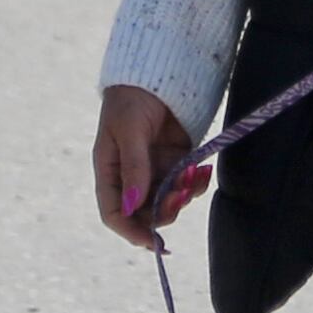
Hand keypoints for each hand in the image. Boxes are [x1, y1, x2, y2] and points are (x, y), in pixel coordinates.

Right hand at [94, 84, 198, 247]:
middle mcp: (131, 176)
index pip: (114, 213)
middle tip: (181, 194)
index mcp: (110, 170)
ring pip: (169, 201)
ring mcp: (155, 169)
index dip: (131, 230)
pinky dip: (196, 183)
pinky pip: (187, 184)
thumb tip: (133, 207)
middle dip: (164, 211)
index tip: (152, 241)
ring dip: (183, 195)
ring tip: (193, 173)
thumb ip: (134, 167)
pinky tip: (202, 170)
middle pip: (145, 213)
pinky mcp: (177, 160)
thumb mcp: (129, 129)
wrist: (158, 71)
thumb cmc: (132, 98)